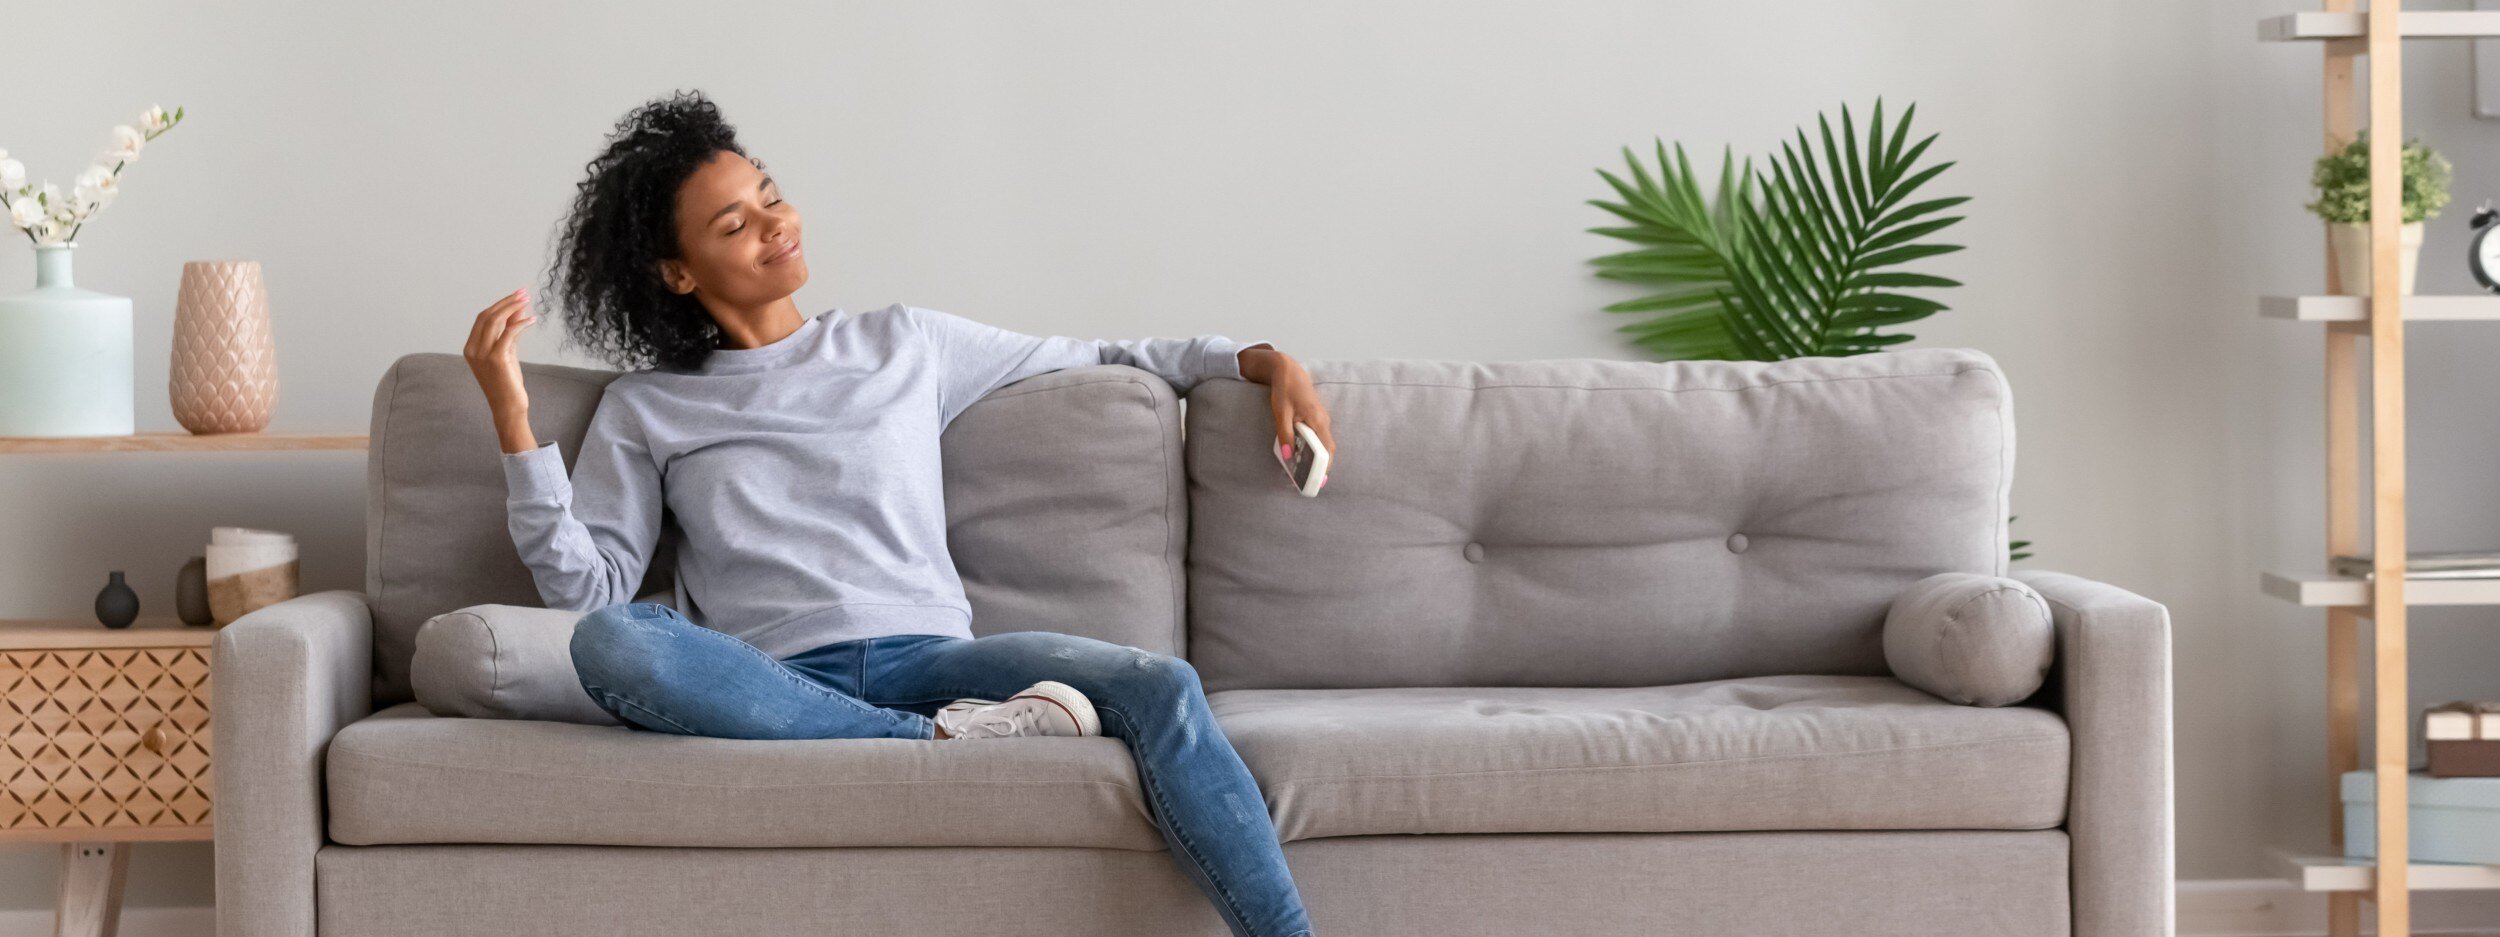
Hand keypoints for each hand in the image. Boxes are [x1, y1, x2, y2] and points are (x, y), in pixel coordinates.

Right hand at [464, 288, 537, 449]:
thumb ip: (509, 332)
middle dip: (506, 301)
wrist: (508, 408)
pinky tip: (531, 319)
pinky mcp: (496, 359)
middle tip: (523, 292)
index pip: (482, 318)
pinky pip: (508, 333)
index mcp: (471, 348)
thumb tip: (517, 310)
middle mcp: (473, 350)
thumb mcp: (507, 353)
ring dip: (512, 307)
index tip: (515, 295)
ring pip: (495, 321)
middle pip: (487, 316)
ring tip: (527, 300)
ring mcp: (483, 354)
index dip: (499, 304)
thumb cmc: (507, 383)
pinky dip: (520, 323)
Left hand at [1242, 347, 1336, 477]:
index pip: (1327, 449)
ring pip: (1324, 444)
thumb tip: (1288, 456)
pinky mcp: (1317, 418)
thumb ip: (1285, 434)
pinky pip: (1320, 437)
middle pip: (1328, 449)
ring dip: (1319, 459)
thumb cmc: (1285, 390)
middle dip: (1323, 467)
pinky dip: (1315, 449)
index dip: (1326, 466)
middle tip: (1314, 483)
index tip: (1321, 480)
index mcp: (1317, 420)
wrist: (1289, 371)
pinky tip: (1305, 456)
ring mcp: (1322, 419)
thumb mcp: (1281, 413)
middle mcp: (1324, 421)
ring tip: (1307, 474)